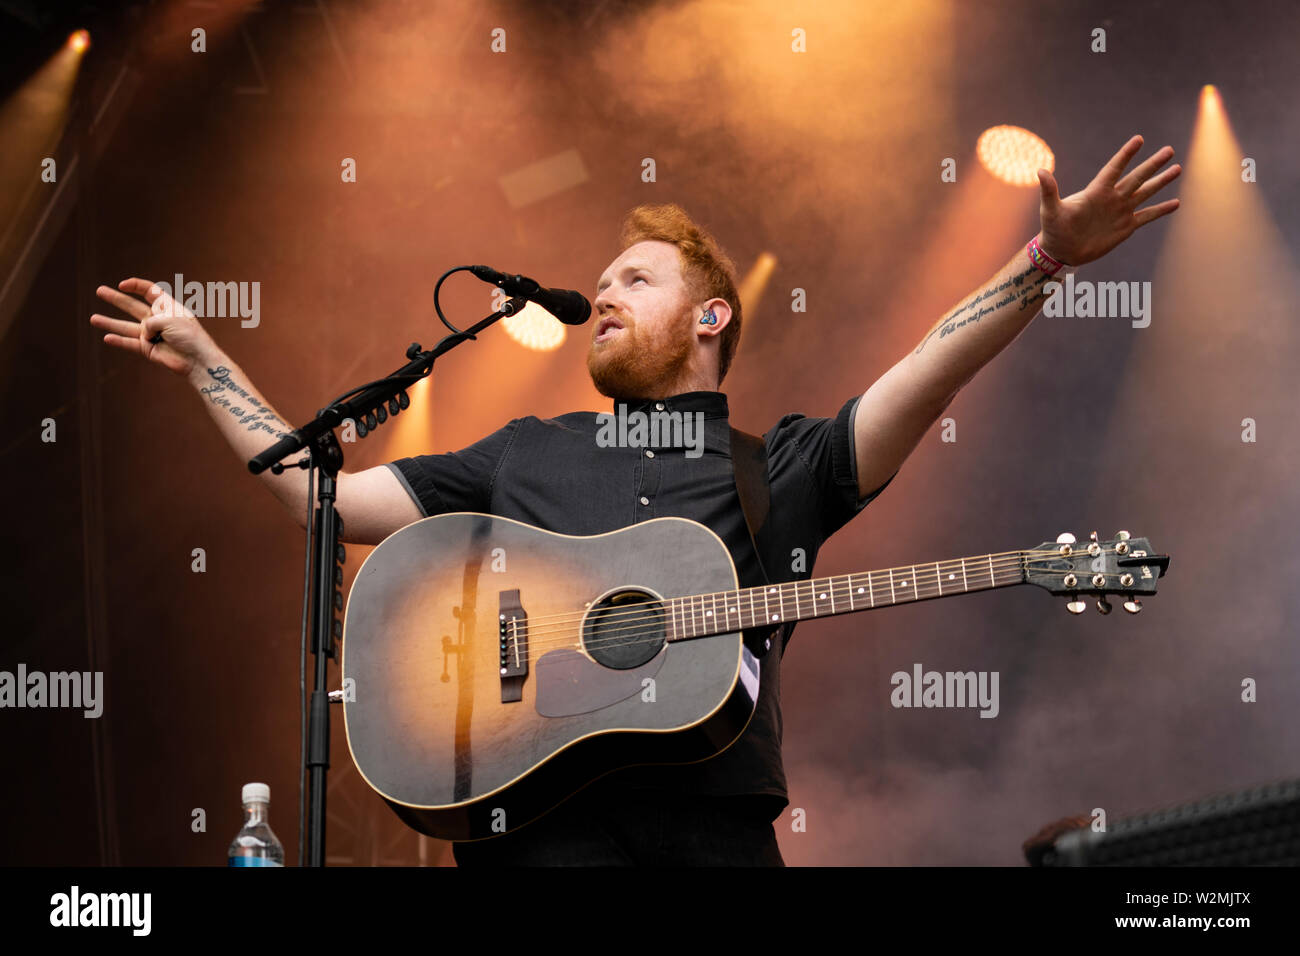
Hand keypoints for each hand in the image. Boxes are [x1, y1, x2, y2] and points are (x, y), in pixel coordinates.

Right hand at [90, 278, 219, 378]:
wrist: (197, 360)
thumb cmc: (190, 337)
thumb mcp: (170, 320)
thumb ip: (151, 321)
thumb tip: (142, 332)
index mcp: (167, 307)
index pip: (149, 291)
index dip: (135, 286)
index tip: (122, 285)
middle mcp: (157, 319)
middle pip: (132, 306)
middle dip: (116, 298)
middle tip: (99, 290)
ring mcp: (151, 334)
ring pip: (126, 326)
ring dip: (109, 322)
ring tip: (92, 318)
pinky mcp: (148, 349)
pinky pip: (130, 343)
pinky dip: (119, 341)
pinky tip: (106, 338)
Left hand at [1036, 135, 1180, 265]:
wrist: (1061, 252)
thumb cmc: (1053, 230)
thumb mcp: (1050, 210)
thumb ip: (1049, 191)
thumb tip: (1040, 171)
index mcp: (1096, 191)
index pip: (1114, 168)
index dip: (1126, 155)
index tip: (1139, 139)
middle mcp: (1112, 198)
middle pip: (1137, 177)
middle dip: (1153, 164)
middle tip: (1169, 150)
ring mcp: (1120, 212)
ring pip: (1145, 193)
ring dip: (1161, 182)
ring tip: (1177, 168)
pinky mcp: (1125, 227)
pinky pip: (1147, 216)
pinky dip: (1161, 210)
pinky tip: (1176, 203)